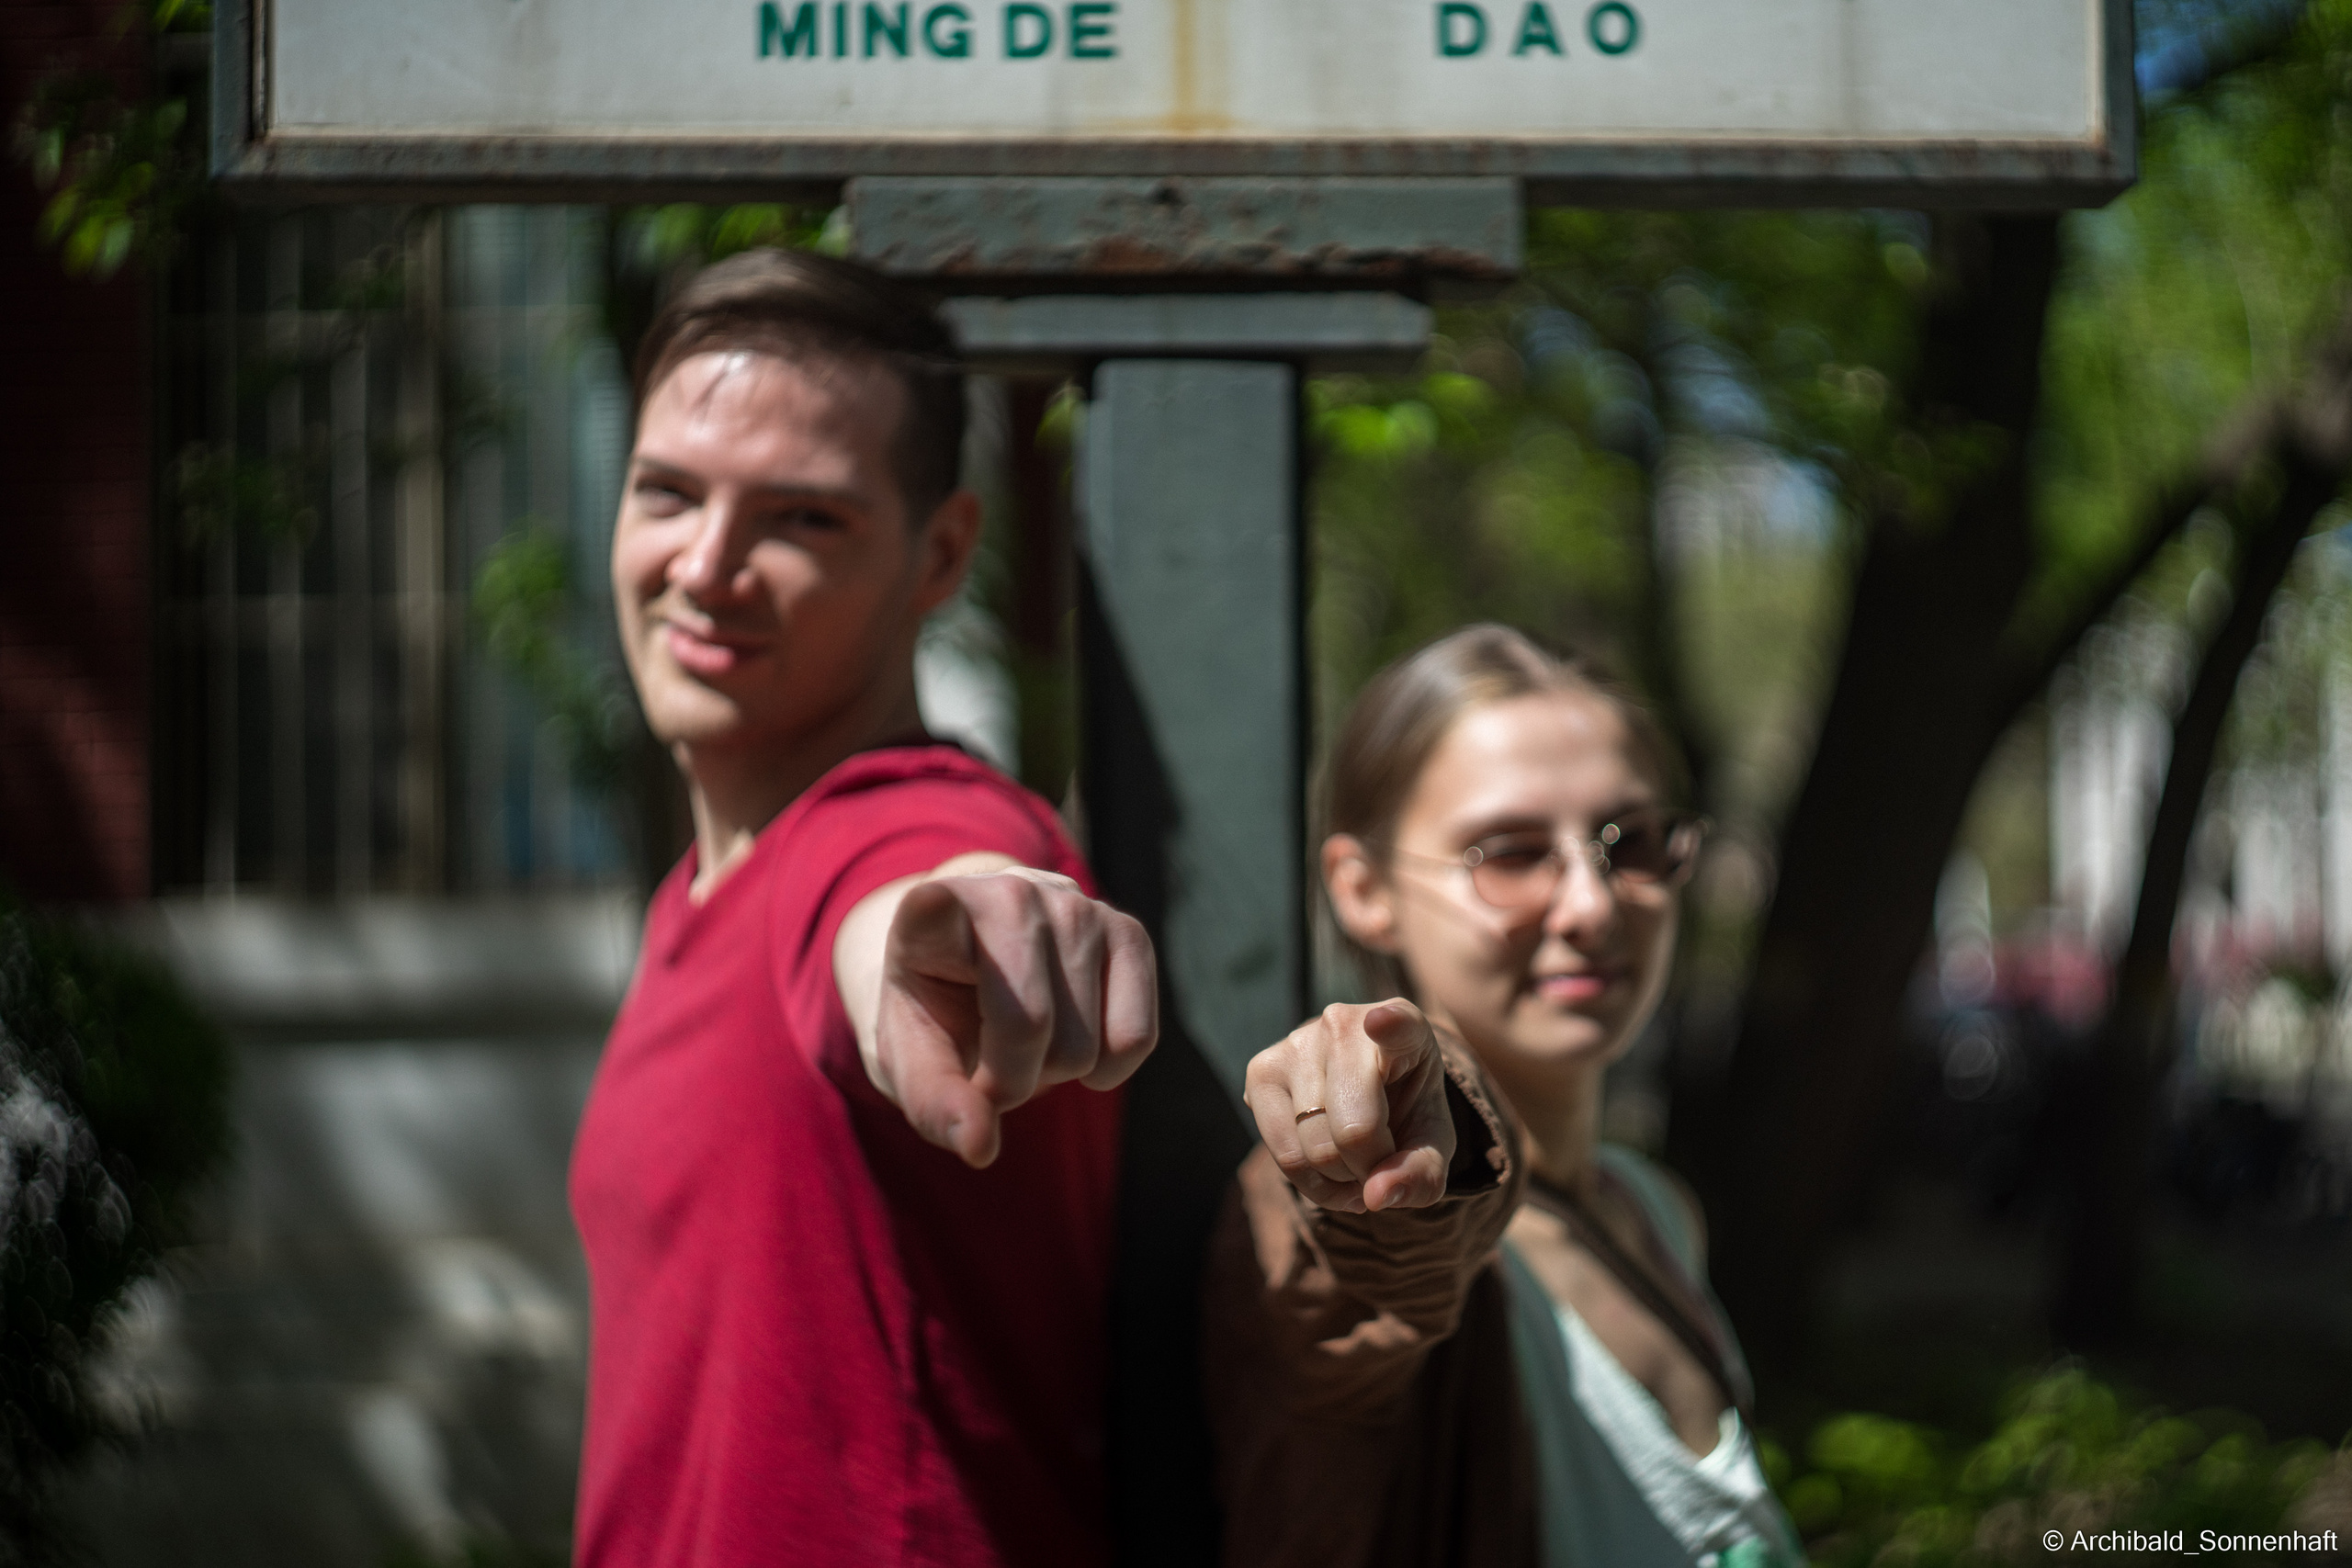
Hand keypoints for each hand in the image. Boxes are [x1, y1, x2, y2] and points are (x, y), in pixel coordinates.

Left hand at [873, 868, 1156, 1168]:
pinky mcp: (1128, 930)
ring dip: (1055, 1073)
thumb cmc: (939, 1017)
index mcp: (931, 913)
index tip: (931, 905)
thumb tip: (981, 1147)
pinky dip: (1107, 1069)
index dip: (935, 912)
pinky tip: (1076, 1039)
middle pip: (1031, 1027)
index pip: (935, 907)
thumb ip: (937, 1105)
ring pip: (1084, 1045)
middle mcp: (1009, 891)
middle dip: (1009, 1080)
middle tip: (990, 1063)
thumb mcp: (915, 1063)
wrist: (980, 972)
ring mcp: (1076, 904)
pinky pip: (1136, 1040)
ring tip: (1027, 1042)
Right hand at [1242, 1000, 1453, 1213]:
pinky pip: (1284, 1155)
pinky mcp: (1261, 1070)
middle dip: (1370, 1168)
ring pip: (1315, 1149)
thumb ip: (1420, 1174)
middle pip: (1354, 1130)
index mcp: (1406, 1026)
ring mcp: (1296, 1042)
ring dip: (1341, 1180)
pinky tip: (1330, 1173)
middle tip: (1381, 1164)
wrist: (1367, 1099)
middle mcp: (1344, 1023)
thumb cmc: (1407, 1115)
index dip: (1390, 1025)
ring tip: (1357, 1167)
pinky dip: (1313, 1185)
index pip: (1397, 1023)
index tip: (1382, 1021)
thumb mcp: (1431, 1147)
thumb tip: (1375, 1196)